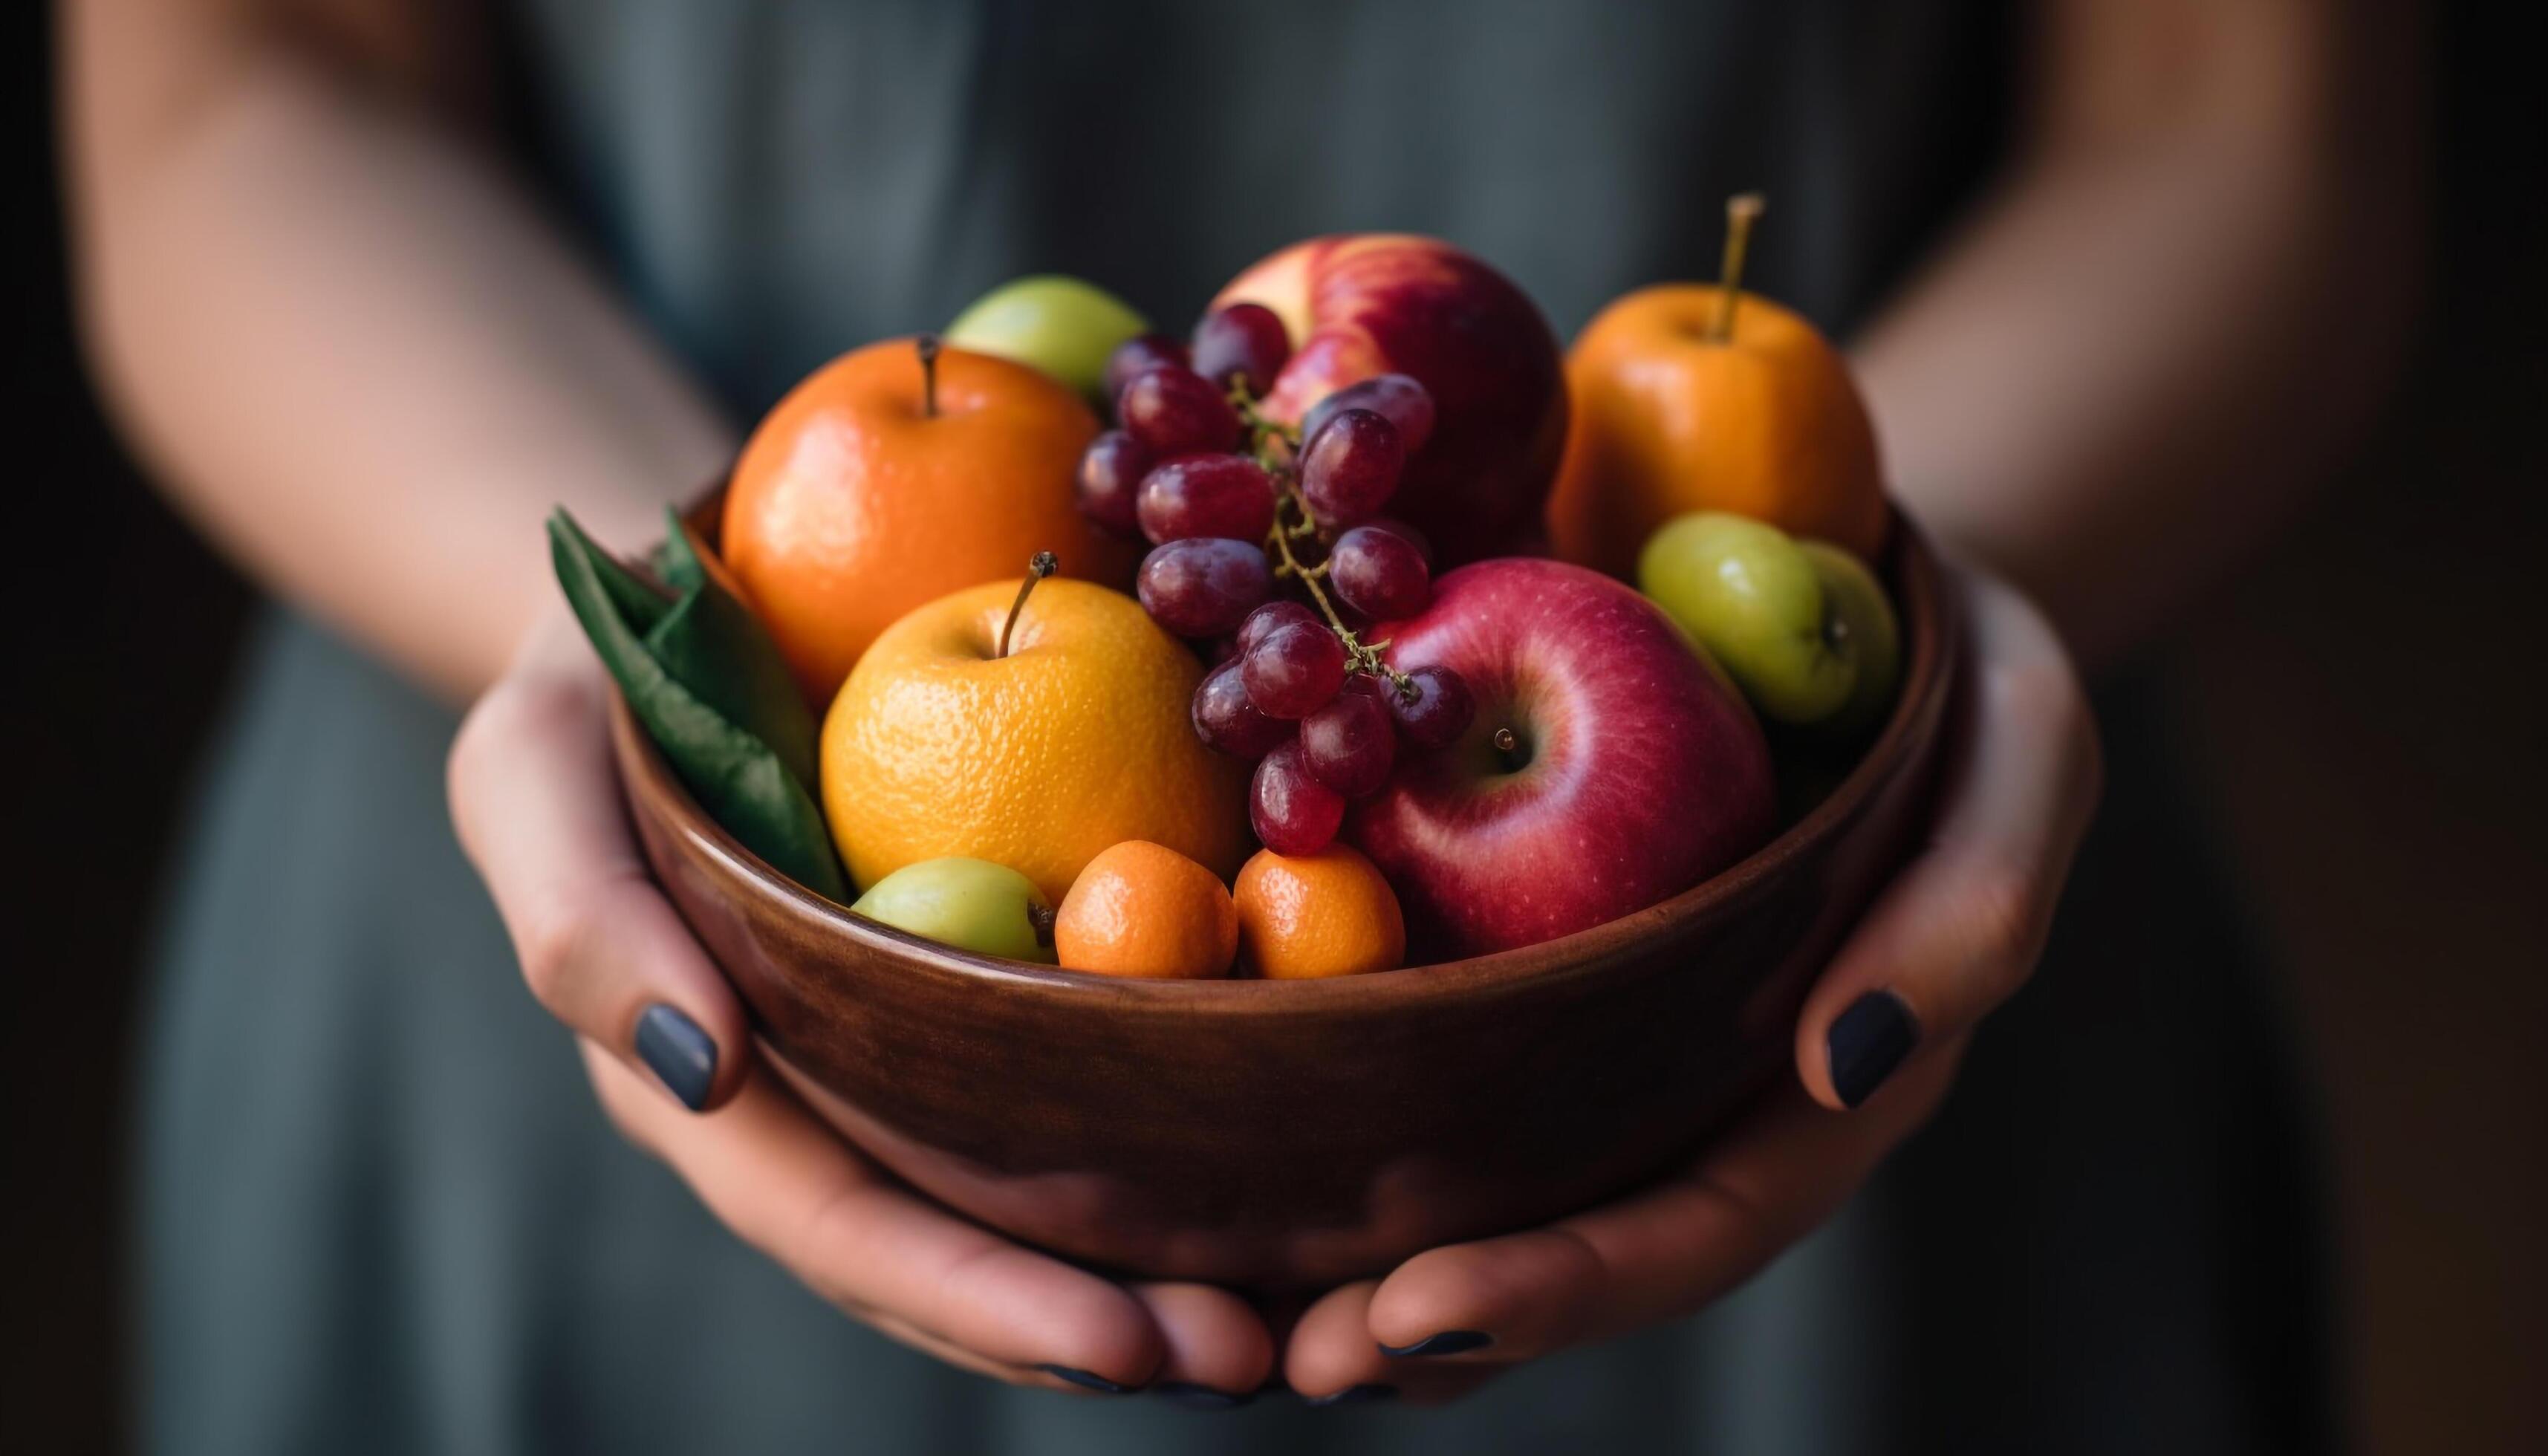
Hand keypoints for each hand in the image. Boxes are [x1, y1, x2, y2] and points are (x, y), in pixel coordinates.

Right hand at [448, 608, 1276, 1399]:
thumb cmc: (590, 687)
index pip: (846, 1224)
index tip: (1118, 1344)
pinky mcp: (1007, 962)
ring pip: (1043, 1186)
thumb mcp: (535, 771)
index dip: (976, 1295)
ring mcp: (923, 1037)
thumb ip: (584, 922)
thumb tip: (706, 1072)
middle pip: (965, 1243)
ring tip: (1299, 1313)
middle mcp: (833, 1090)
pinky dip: (1185, 1120)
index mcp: (722, 1086)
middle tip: (1247, 1354)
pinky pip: (1093, 1063)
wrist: (688, 587)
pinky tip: (1299, 1142)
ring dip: (1163, 1258)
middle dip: (1101, 1319)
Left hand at [1280, 568, 2103, 1403]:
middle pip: (1569, 1235)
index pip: (1699, 1218)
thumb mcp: (2022, 747)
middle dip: (1436, 1314)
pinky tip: (1220, 1124)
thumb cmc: (1948, 660)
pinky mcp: (1507, 935)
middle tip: (1291, 1352)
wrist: (1833, 559)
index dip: (1569, 1286)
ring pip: (1483, 1176)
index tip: (1417, 1312)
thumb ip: (1972, 905)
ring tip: (1229, 1306)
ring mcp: (1595, 1020)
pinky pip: (1420, 1042)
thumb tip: (1841, 1063)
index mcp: (1815, 1076)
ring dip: (1360, 1252)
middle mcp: (1692, 1073)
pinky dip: (1330, 1104)